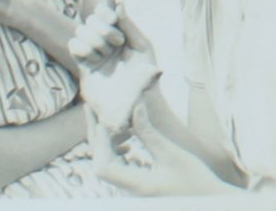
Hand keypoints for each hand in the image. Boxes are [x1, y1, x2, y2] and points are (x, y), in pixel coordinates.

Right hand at [70, 4, 159, 131]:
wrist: (132, 107)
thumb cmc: (144, 79)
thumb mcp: (142, 50)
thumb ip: (131, 27)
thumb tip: (119, 6)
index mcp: (121, 34)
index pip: (106, 12)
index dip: (105, 11)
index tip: (112, 19)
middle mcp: (106, 40)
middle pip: (92, 19)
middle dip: (103, 29)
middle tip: (117, 43)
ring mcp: (93, 51)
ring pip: (81, 30)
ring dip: (94, 40)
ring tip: (105, 55)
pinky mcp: (83, 63)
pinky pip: (74, 45)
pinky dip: (82, 49)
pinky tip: (93, 60)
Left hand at [90, 103, 238, 195]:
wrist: (215, 203)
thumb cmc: (198, 183)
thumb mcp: (173, 154)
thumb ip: (149, 132)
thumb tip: (134, 106)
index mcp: (138, 187)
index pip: (102, 167)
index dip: (98, 142)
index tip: (103, 120)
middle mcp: (131, 192)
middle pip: (102, 164)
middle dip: (97, 137)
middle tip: (93, 110)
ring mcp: (134, 191)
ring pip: (109, 165)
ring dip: (106, 143)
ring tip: (110, 123)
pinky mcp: (140, 188)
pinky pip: (120, 169)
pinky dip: (118, 152)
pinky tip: (127, 142)